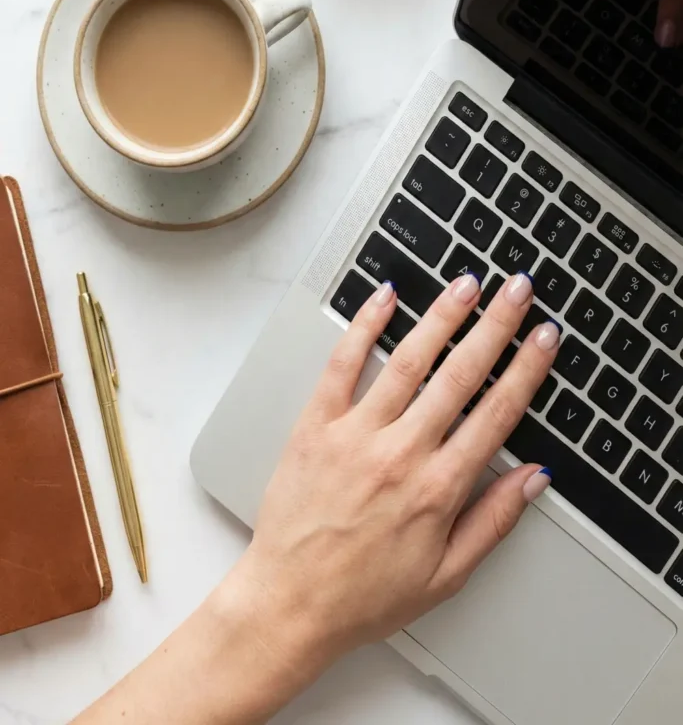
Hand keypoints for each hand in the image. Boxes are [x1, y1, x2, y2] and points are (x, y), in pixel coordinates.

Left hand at [74, 272, 560, 724]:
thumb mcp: (446, 575)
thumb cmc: (364, 595)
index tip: (542, 338)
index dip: (526, 369)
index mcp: (438, 489)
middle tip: (516, 290)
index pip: (496, 413)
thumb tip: (534, 477)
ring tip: (465, 284)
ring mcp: (356, 435)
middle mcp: (401, 453)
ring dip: (441, 317)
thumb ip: (493, 521)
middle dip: (494, 326)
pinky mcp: (315, 427)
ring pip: (407, 361)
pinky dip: (363, 328)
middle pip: (459, 375)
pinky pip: (342, 366)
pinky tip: (383, 299)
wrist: (290, 604)